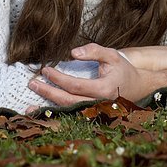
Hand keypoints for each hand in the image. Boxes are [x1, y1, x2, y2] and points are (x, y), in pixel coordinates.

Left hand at [28, 43, 166, 105]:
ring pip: (68, 112)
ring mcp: (94, 113)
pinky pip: (72, 115)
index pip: (74, 85)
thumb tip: (72, 53)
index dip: (58, 78)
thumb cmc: (122, 69)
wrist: (138, 87)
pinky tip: (43, 113)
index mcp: (103, 90)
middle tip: (32, 83)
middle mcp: (98, 104)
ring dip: (48, 109)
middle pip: (68, 101)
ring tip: (28, 107)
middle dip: (48, 93)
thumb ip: (93, 51)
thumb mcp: (111, 55)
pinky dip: (56, 114)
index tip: (45, 69)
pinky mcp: (91, 115)